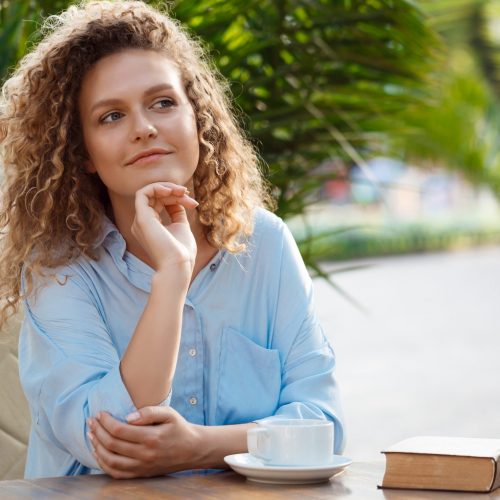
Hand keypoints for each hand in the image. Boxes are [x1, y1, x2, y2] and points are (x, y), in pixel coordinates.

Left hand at [87, 406, 203, 478]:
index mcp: (151, 437)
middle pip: (112, 444)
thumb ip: (149, 412)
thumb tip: (128, 417)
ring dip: (96, 447)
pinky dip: (103, 464)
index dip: (106, 421)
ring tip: (91, 434)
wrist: (192, 449)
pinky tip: (98, 452)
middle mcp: (145, 455)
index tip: (100, 413)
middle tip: (91, 421)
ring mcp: (142, 467)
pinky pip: (116, 473)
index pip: (120, 430)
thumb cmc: (179, 428)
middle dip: (98, 431)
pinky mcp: (140, 474)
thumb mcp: (169, 414)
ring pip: (110, 460)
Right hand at [131, 182, 197, 273]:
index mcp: (150, 226)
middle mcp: (142, 223)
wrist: (179, 265)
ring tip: (182, 191)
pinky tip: (171, 191)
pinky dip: (157, 188)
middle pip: (155, 196)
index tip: (193, 203)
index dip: (176, 197)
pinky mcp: (142, 218)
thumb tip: (179, 199)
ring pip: (149, 192)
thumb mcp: (181, 227)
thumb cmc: (182, 252)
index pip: (160, 203)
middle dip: (174, 191)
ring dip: (167, 188)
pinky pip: (142, 193)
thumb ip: (177, 213)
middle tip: (188, 194)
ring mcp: (140, 221)